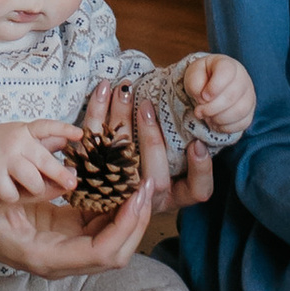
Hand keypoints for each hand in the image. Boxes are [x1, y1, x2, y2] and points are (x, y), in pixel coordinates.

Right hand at [0, 120, 79, 204]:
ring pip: (32, 181)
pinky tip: (12, 191)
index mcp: (26, 131)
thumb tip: (69, 143)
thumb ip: (46, 141)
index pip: (46, 127)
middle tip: (73, 184)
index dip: (64, 129)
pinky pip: (13, 194)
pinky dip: (15, 197)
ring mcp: (5, 160)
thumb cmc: (5, 144)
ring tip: (35, 187)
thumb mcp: (25, 136)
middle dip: (61, 174)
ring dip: (38, 189)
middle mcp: (17, 144)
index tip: (80, 135)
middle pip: (44, 160)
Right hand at [0, 182, 157, 272]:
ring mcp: (64, 252)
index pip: (103, 252)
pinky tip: (122, 187)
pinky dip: (115, 211)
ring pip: (112, 243)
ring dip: (130, 216)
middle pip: (116, 252)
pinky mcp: (64, 239)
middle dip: (137, 221)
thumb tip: (74, 181)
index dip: (126, 225)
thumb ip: (38, 191)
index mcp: (47, 258)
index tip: (138, 194)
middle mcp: (61, 262)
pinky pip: (98, 230)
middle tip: (147, 186)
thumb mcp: (3, 200)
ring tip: (140, 184)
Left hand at [81, 79, 219, 221]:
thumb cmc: (153, 163)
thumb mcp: (177, 163)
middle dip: (151, 140)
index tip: (197, 145)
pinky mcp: (92, 177)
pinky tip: (100, 92)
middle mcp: (150, 198)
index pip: (197, 190)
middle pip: (155, 177)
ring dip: (120, 121)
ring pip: (119, 162)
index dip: (200, 170)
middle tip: (146, 107)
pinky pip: (89, 148)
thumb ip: (188, 150)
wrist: (102, 196)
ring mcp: (121, 193)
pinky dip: (94, 116)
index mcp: (175, 195)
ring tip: (123, 92)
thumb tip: (198, 124)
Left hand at [179, 52, 255, 141]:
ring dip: (219, 119)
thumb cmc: (203, 77)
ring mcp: (249, 95)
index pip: (226, 72)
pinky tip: (216, 123)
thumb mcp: (193, 74)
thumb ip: (195, 84)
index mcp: (228, 65)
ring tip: (207, 117)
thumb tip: (204, 100)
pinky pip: (243, 123)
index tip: (203, 96)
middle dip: (212, 108)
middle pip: (232, 95)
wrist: (211, 84)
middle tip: (199, 112)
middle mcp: (243, 78)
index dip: (214, 87)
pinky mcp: (250, 111)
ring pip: (240, 111)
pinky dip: (226, 127)